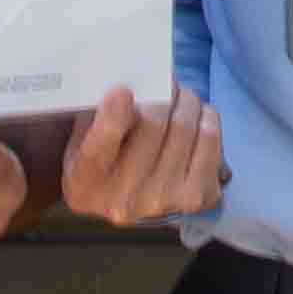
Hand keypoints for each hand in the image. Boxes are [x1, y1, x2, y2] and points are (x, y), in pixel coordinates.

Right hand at [58, 86, 228, 225]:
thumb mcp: (82, 143)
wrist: (127, 211)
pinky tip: (195, 117)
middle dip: (162, 94)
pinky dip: (205, 117)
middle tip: (164, 83)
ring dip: (186, 102)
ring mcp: (166, 199)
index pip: (101, 146)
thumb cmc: (102, 165)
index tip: (122, 90)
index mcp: (88, 181)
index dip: (114, 113)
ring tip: (179, 97)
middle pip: (153, 124)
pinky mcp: (199, 196)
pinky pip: (210, 138)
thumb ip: (96, 117)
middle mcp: (127, 196)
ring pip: (186, 127)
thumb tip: (125, 84)